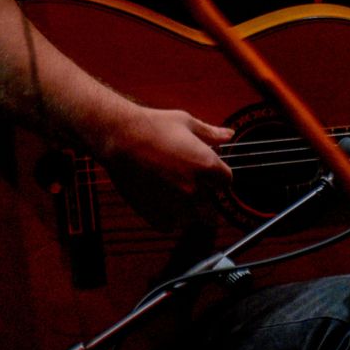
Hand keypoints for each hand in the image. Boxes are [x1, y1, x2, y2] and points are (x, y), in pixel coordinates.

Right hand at [98, 106, 233, 229]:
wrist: (120, 137)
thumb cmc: (153, 125)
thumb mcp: (187, 123)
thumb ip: (211, 133)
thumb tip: (229, 134)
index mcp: (207, 165)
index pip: (226, 182)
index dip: (218, 177)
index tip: (209, 174)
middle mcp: (194, 188)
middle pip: (213, 208)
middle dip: (207, 200)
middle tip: (194, 190)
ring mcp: (174, 204)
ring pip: (193, 219)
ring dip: (189, 212)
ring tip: (176, 197)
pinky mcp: (154, 213)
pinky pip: (171, 226)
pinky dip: (170, 219)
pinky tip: (163, 204)